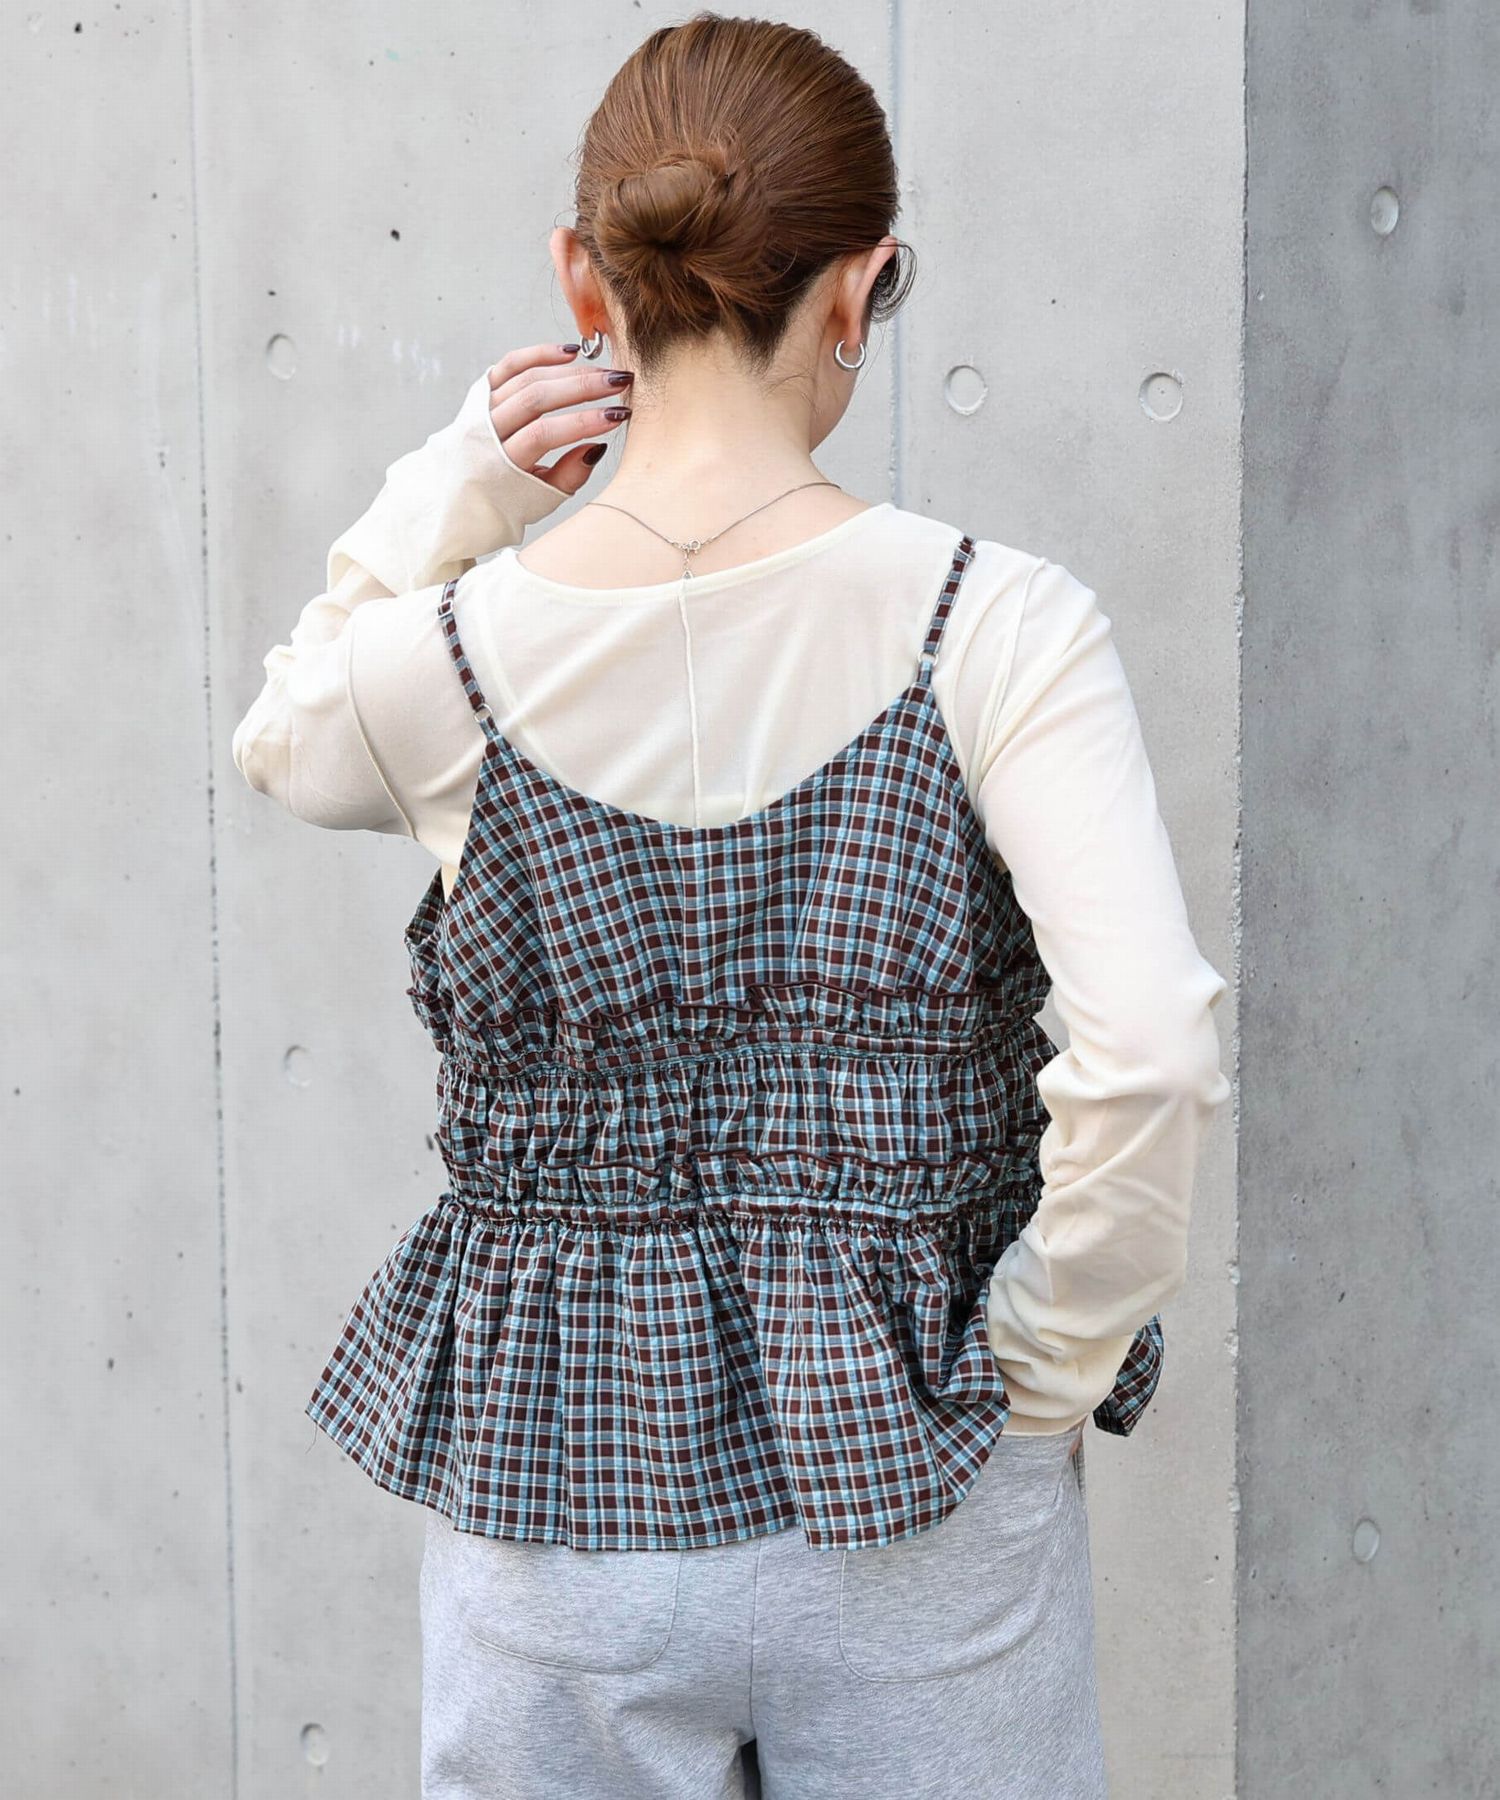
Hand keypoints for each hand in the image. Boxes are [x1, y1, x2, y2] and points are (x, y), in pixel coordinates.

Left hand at [487, 342, 633, 493]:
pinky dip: (539, 354)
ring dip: (569, 371)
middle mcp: (486, 431)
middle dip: (583, 387)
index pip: (544, 434)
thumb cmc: (507, 497)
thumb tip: (597, 445)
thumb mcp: (540, 498)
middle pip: (537, 398)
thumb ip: (570, 475)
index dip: (583, 422)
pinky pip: (509, 364)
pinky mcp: (481, 392)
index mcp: (500, 464)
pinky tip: (569, 353)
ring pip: (527, 378)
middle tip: (619, 383)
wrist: (463, 490)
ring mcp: (480, 408)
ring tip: (603, 373)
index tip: (617, 415)